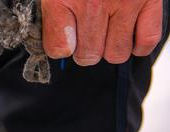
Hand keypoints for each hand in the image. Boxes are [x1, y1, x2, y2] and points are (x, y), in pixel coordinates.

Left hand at [42, 0, 163, 64]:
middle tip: (86, 34)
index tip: (64, 40)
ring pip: (115, 53)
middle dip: (85, 50)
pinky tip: (129, 38)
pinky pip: (147, 39)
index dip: (60, 48)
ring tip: (107, 33)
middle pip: (88, 55)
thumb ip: (55, 11)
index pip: (58, 49)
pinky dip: (138, 45)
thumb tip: (61, 43)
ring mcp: (125, 2)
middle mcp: (95, 3)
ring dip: (110, 48)